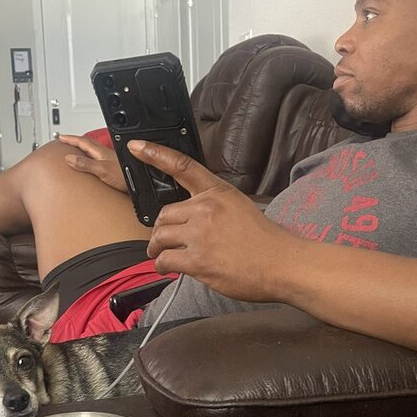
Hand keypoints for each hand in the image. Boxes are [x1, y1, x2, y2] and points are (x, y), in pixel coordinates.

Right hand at [59, 134, 126, 192]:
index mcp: (100, 152)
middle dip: (75, 141)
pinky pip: (97, 161)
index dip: (71, 138)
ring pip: (93, 151)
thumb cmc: (125, 177)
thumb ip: (86, 164)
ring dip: (84, 150)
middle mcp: (105, 155)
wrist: (139, 186)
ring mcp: (110, 161)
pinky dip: (90, 160)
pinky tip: (92, 165)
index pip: (82, 141)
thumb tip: (69, 158)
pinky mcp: (114, 169)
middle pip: (88, 144)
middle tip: (66, 140)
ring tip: (76, 151)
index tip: (61, 137)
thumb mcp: (101, 170)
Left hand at [128, 140, 294, 301]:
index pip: (182, 166)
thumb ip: (212, 207)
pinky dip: (162, 266)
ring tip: (163, 256)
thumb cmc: (263, 240)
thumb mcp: (239, 207)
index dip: (155, 154)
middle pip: (164, 215)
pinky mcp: (197, 260)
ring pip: (160, 238)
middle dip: (160, 230)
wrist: (281, 263)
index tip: (135, 147)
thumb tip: (190, 220)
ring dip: (158, 249)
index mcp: (217, 192)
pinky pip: (165, 260)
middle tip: (163, 242)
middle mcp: (206, 209)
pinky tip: (169, 269)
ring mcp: (200, 235)